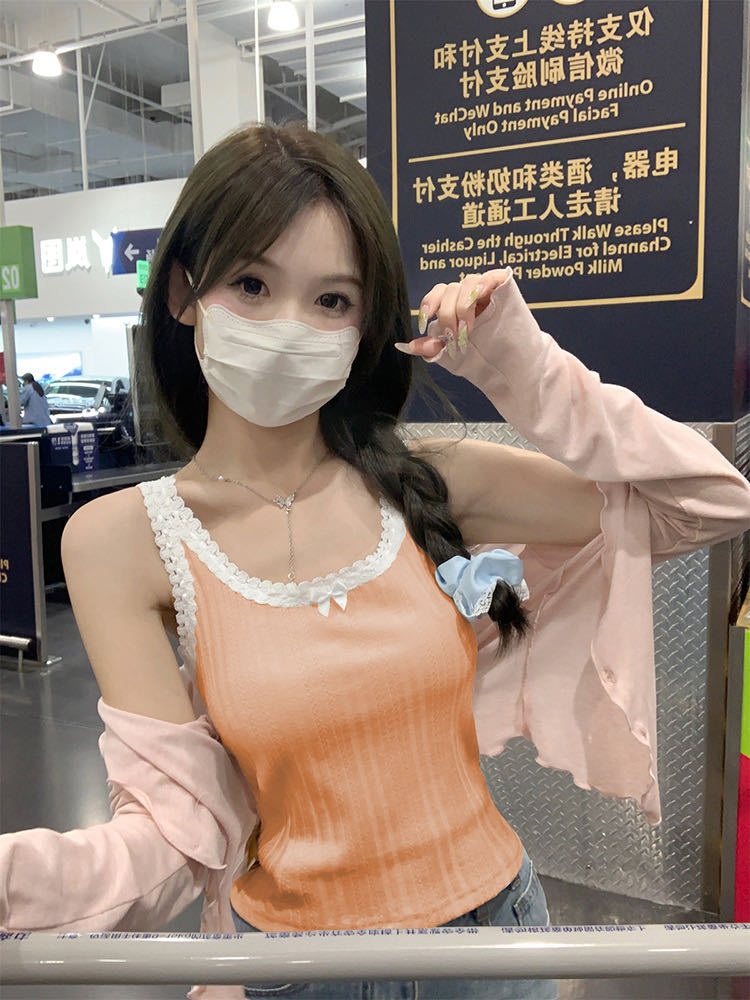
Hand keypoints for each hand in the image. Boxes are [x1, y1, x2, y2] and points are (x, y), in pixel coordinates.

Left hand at [394, 267, 512, 359]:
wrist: (511, 368)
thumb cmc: (482, 358)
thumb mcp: (452, 355)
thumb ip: (432, 348)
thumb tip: (408, 346)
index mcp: (455, 305)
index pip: (437, 293)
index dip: (429, 304)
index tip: (425, 321)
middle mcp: (469, 295)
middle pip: (450, 289)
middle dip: (448, 314)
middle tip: (455, 337)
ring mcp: (488, 290)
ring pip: (468, 282)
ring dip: (464, 306)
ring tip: (468, 329)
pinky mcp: (506, 289)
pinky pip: (493, 275)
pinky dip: (484, 283)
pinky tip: (480, 295)